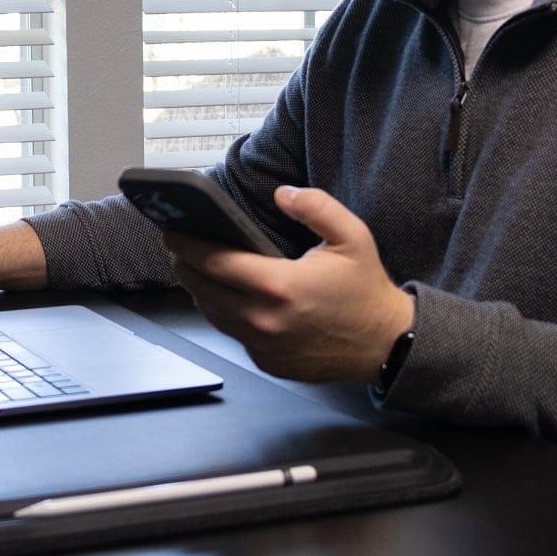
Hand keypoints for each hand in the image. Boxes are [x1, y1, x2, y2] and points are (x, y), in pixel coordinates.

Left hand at [165, 185, 413, 382]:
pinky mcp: (267, 362)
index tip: (172, 231)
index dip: (186, 245)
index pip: (214, 262)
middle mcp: (265, 320)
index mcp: (280, 286)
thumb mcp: (352, 236)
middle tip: (178, 246)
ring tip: (196, 267)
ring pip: (213, 314)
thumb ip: (316, 206)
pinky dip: (224, 313)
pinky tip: (225, 294)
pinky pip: (233, 334)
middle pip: (202, 289)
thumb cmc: (366, 291)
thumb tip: (283, 194)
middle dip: (184, 265)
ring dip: (200, 289)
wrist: (384, 344)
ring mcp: (264, 346)